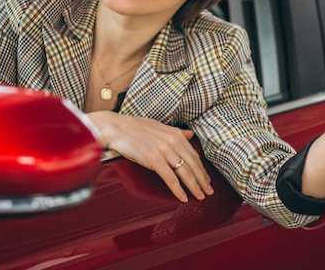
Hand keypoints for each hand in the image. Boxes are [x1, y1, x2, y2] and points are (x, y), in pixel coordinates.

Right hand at [88, 111, 213, 202]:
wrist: (116, 127)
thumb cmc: (135, 127)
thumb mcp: (159, 126)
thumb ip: (176, 132)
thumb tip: (190, 134)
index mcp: (175, 134)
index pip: (194, 155)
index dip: (202, 169)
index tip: (206, 179)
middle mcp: (173, 141)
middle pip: (193, 165)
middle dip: (202, 180)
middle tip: (209, 191)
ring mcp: (164, 151)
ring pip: (185, 173)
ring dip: (195, 187)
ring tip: (201, 196)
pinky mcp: (154, 160)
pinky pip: (170, 178)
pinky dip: (178, 190)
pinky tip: (184, 198)